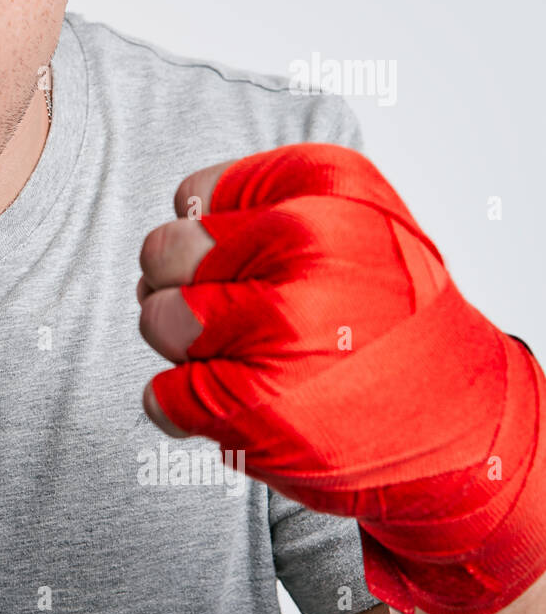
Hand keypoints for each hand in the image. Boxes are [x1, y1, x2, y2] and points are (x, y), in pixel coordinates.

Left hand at [136, 143, 545, 613]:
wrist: (457, 427)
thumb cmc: (387, 318)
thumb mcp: (351, 217)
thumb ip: (256, 200)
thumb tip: (171, 223)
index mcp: (328, 186)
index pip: (192, 194)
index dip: (207, 236)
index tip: (252, 263)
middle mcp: (306, 247)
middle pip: (161, 253)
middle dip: (180, 285)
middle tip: (242, 314)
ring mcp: (280, 327)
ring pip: (156, 321)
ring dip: (187, 348)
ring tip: (253, 358)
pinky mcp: (254, 402)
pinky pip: (161, 394)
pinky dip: (185, 408)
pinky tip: (242, 404)